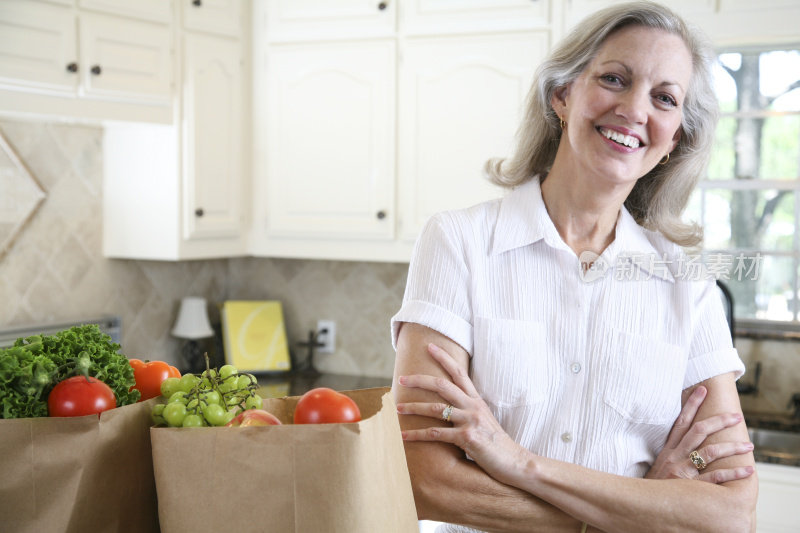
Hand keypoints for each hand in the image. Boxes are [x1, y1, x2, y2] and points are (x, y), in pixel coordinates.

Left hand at [397, 343, 528, 484]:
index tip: (429, 347)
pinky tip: (403, 436)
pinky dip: (417, 435)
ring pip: (435, 409)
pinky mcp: (467, 438)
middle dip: (419, 380)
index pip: (459, 373)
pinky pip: (436, 434)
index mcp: (477, 400)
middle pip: (442, 385)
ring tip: (397, 408)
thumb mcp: (484, 420)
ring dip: (413, 408)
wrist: (515, 462)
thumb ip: (469, 410)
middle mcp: (473, 406)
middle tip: (402, 378)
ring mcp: (470, 421)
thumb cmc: (497, 443)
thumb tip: (450, 406)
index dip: (444, 358)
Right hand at [646, 386, 754, 482]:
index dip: (692, 404)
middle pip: (698, 432)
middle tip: (736, 416)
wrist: (639, 505)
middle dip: (718, 421)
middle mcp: (674, 456)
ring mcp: (681, 470)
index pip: (681, 421)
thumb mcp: (660, 465)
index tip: (703, 390)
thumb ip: (673, 455)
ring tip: (748, 445)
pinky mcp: (688, 486)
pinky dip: (733, 473)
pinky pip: (714, 478)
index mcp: (668, 449)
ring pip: (709, 452)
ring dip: (731, 447)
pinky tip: (747, 470)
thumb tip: (687, 444)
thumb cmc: (653, 486)